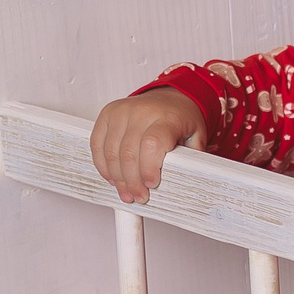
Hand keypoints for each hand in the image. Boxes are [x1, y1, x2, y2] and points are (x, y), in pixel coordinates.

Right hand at [90, 90, 205, 204]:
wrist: (170, 98)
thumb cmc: (181, 118)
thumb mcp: (196, 136)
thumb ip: (192, 157)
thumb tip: (187, 180)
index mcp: (166, 117)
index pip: (151, 144)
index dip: (148, 168)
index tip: (152, 184)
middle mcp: (141, 112)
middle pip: (128, 152)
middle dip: (132, 181)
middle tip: (138, 196)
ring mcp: (121, 111)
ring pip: (111, 151)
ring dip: (117, 177)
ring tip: (126, 191)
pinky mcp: (107, 114)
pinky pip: (97, 143)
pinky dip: (103, 164)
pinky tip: (112, 177)